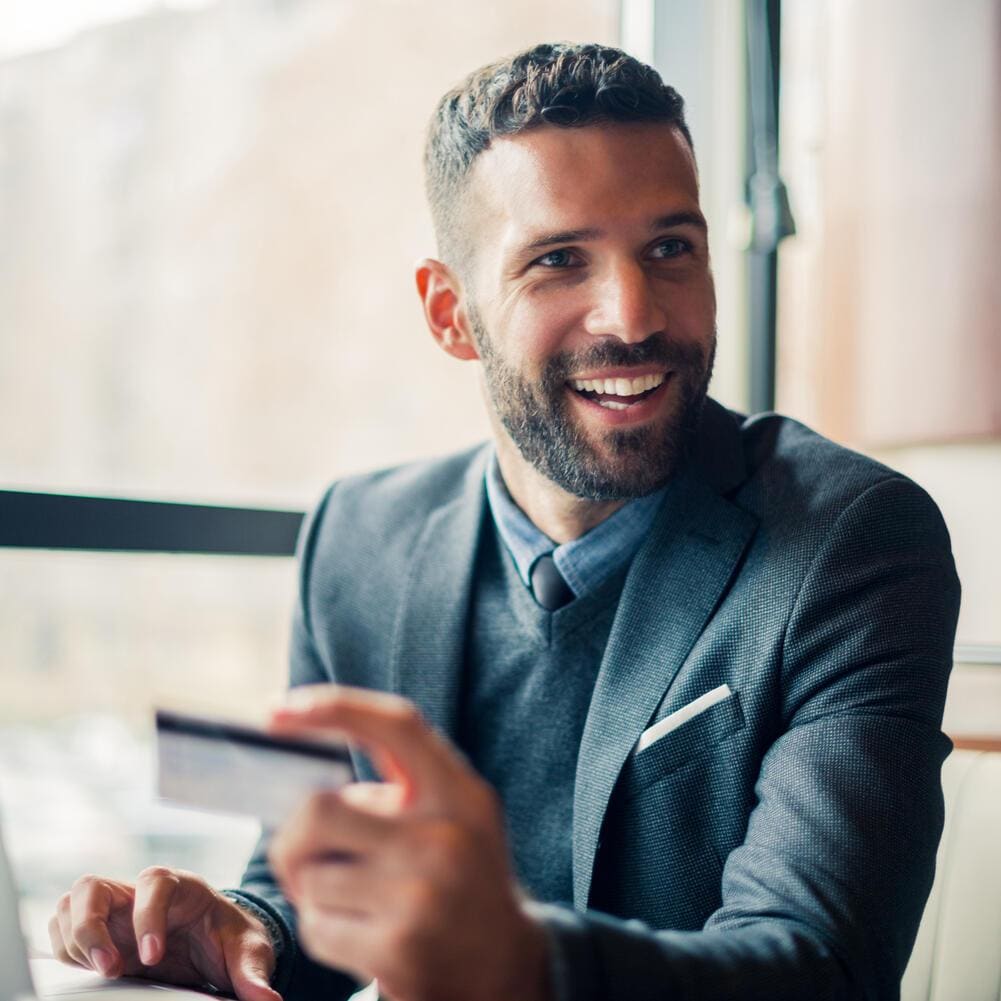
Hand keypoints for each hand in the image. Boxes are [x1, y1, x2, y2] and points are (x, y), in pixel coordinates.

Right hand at [48, 866, 280, 1000]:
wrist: (217, 943)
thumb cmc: (230, 939)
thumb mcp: (248, 952)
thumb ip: (253, 973)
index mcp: (180, 887)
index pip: (154, 883)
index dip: (147, 916)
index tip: (152, 957)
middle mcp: (138, 892)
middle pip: (94, 886)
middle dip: (92, 927)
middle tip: (112, 969)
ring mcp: (113, 910)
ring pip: (71, 906)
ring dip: (75, 941)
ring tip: (103, 974)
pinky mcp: (96, 933)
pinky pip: (61, 932)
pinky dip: (66, 953)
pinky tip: (90, 975)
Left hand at [267, 685, 550, 1000]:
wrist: (503, 968)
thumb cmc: (461, 878)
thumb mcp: (456, 817)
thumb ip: (401, 786)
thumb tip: (313, 763)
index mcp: (461, 793)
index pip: (397, 726)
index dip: (335, 707)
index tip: (276, 710)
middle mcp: (445, 837)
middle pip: (319, 809)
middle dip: (294, 838)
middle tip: (309, 858)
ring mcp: (422, 895)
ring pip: (310, 875)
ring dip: (314, 892)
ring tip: (355, 903)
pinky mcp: (398, 949)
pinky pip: (316, 927)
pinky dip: (322, 931)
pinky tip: (360, 938)